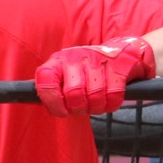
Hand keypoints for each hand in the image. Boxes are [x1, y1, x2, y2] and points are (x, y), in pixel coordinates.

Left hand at [35, 36, 155, 115]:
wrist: (120, 51)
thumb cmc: (87, 71)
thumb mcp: (66, 76)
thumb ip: (53, 90)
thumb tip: (41, 105)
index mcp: (58, 61)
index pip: (45, 79)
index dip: (52, 101)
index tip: (62, 111)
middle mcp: (76, 57)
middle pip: (74, 93)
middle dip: (79, 108)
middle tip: (83, 108)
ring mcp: (98, 59)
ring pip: (95, 96)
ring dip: (97, 107)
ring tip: (96, 103)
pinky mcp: (119, 64)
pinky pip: (114, 95)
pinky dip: (112, 104)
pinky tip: (109, 99)